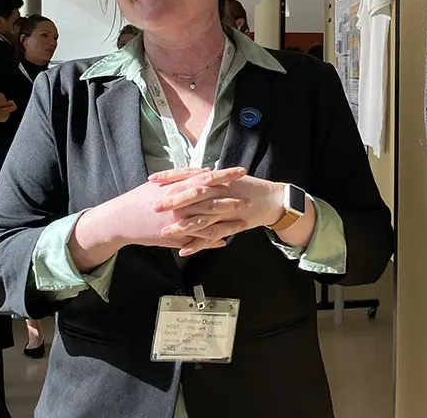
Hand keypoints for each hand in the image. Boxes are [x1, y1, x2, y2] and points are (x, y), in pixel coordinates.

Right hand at [69, 167, 246, 271]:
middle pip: (213, 201)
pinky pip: (199, 240)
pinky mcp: (176, 237)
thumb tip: (208, 171)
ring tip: (244, 221)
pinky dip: (213, 240)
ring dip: (228, 222)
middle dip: (232, 200)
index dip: (226, 175)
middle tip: (250, 198)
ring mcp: (180, 223)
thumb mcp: (162, 183)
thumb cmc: (141, 198)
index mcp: (179, 188)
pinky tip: (226, 240)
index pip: (208, 179)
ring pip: (209, 222)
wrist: (122, 220)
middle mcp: (181, 205)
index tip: (242, 171)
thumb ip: (185, 175)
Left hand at [149, 169, 286, 256]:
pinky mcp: (233, 225)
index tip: (153, 179)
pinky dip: (199, 244)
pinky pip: (213, 235)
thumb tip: (185, 177)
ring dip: (182, 226)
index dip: (171, 177)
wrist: (273, 200)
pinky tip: (184, 250)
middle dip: (173, 201)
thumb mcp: (227, 180)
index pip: (190, 175)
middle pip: (194, 195)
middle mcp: (221, 192)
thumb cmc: (248, 188)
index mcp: (217, 179)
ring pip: (201, 218)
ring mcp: (227, 210)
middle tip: (154, 207)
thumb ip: (207, 179)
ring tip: (164, 232)